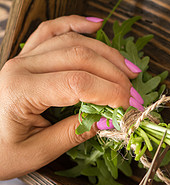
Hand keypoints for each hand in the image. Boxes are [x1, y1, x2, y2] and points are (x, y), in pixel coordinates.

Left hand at [0, 15, 141, 179]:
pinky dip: (76, 24)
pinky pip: (52, 30)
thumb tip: (111, 120)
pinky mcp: (27, 55)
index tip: (130, 107)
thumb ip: (75, 133)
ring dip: (106, 54)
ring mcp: (23, 57)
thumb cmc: (1, 151)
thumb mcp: (38, 152)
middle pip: (80, 57)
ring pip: (72, 41)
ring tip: (130, 70)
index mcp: (20, 91)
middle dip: (115, 75)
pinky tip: (97, 26)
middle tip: (134, 96)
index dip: (110, 92)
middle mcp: (21, 66)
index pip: (77, 83)